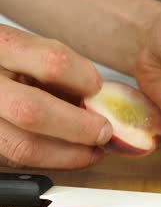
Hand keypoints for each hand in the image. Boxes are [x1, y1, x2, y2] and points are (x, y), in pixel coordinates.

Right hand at [0, 24, 112, 168]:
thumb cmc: (12, 63)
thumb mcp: (30, 52)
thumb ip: (60, 73)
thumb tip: (99, 101)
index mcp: (2, 45)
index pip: (52, 62)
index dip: (85, 80)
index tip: (99, 90)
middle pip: (32, 111)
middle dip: (79, 127)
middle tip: (104, 132)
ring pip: (22, 145)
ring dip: (69, 154)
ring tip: (93, 150)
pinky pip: (17, 160)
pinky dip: (52, 161)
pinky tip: (71, 155)